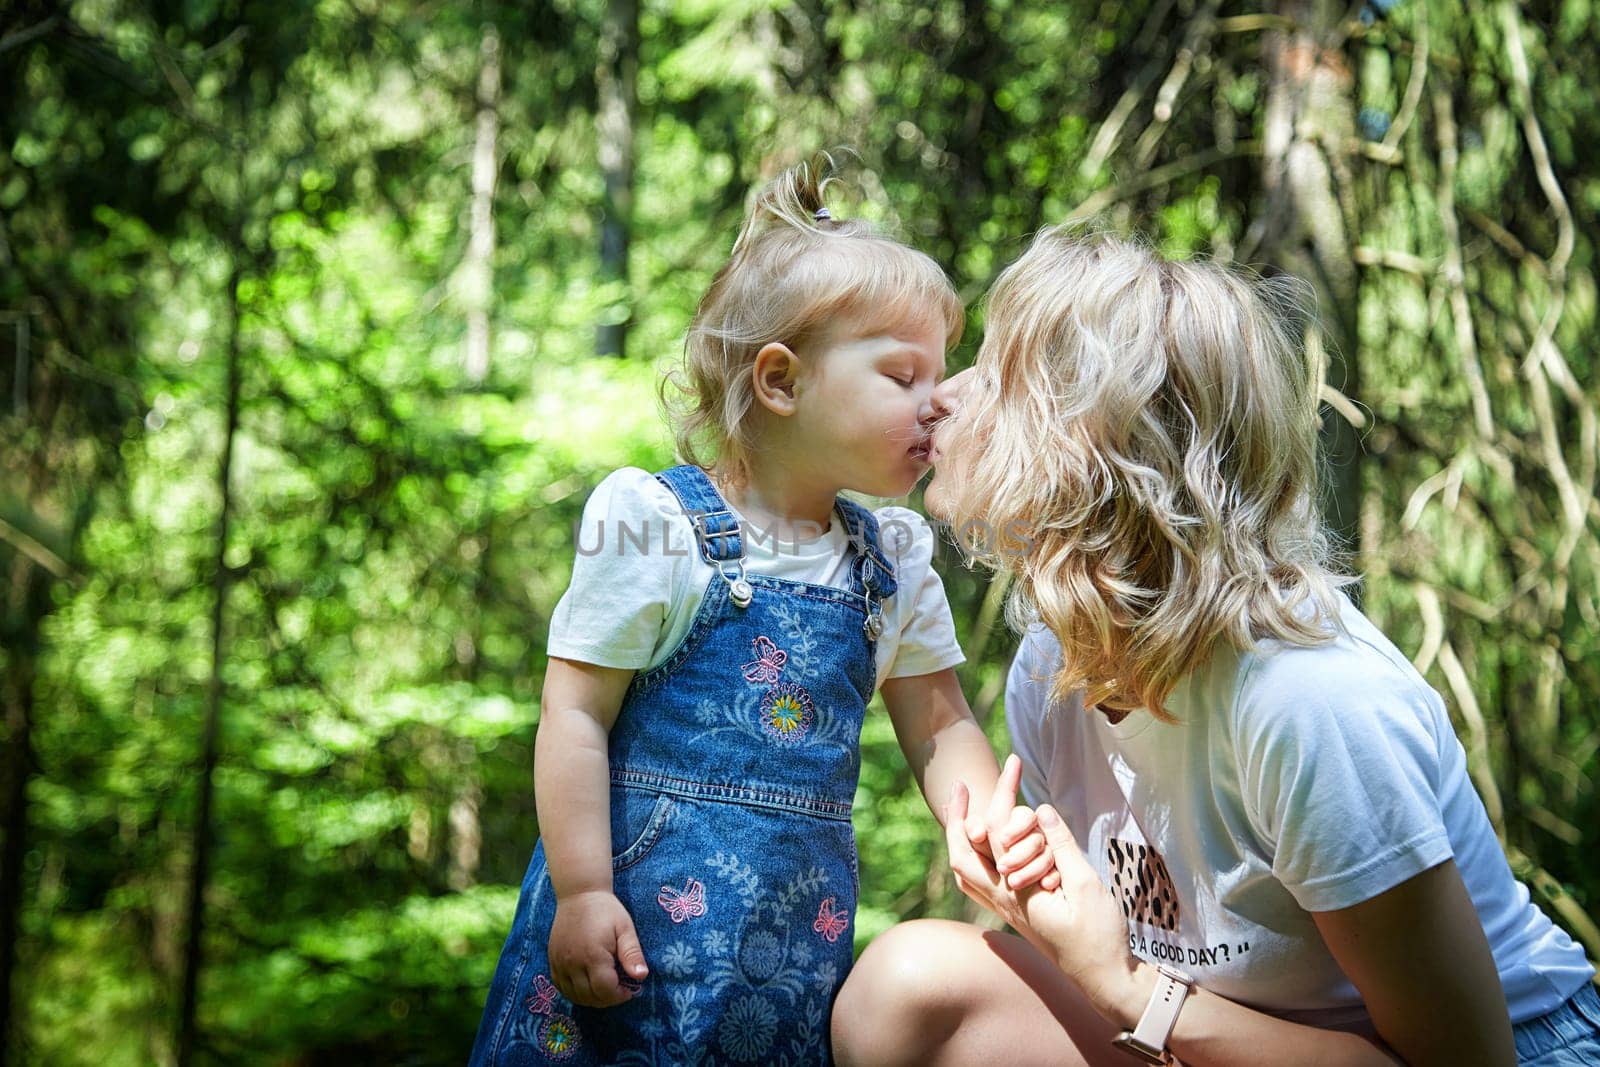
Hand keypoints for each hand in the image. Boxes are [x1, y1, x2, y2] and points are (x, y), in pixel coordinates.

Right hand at [548, 889, 648, 1006]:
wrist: (578, 894)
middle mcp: (572, 963)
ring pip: (574, 996)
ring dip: (591, 998)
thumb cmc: (606, 910)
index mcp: (593, 956)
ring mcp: (559, 963)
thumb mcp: (625, 928)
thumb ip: (632, 953)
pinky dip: (575, 993)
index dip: (620, 996)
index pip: (605, 991)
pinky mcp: (552, 961)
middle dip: (608, 999)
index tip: (630, 989)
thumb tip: (641, 976)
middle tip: (619, 989)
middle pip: (589, 997)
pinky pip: (561, 987)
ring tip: (605, 987)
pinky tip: (587, 985)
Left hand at [945, 776, 1140, 1014]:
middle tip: (960, 787)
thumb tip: (1041, 809)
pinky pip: (982, 884)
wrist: (1104, 980)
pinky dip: (976, 858)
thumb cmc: (1099, 938)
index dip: (1001, 797)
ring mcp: (1008, 912)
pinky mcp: (1018, 914)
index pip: (996, 837)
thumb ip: (1062, 847)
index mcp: (1017, 894)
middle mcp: (1004, 903)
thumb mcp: (1087, 886)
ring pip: (968, 873)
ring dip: (961, 839)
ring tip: (965, 810)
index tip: (1011, 768)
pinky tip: (987, 846)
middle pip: (962, 857)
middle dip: (958, 819)